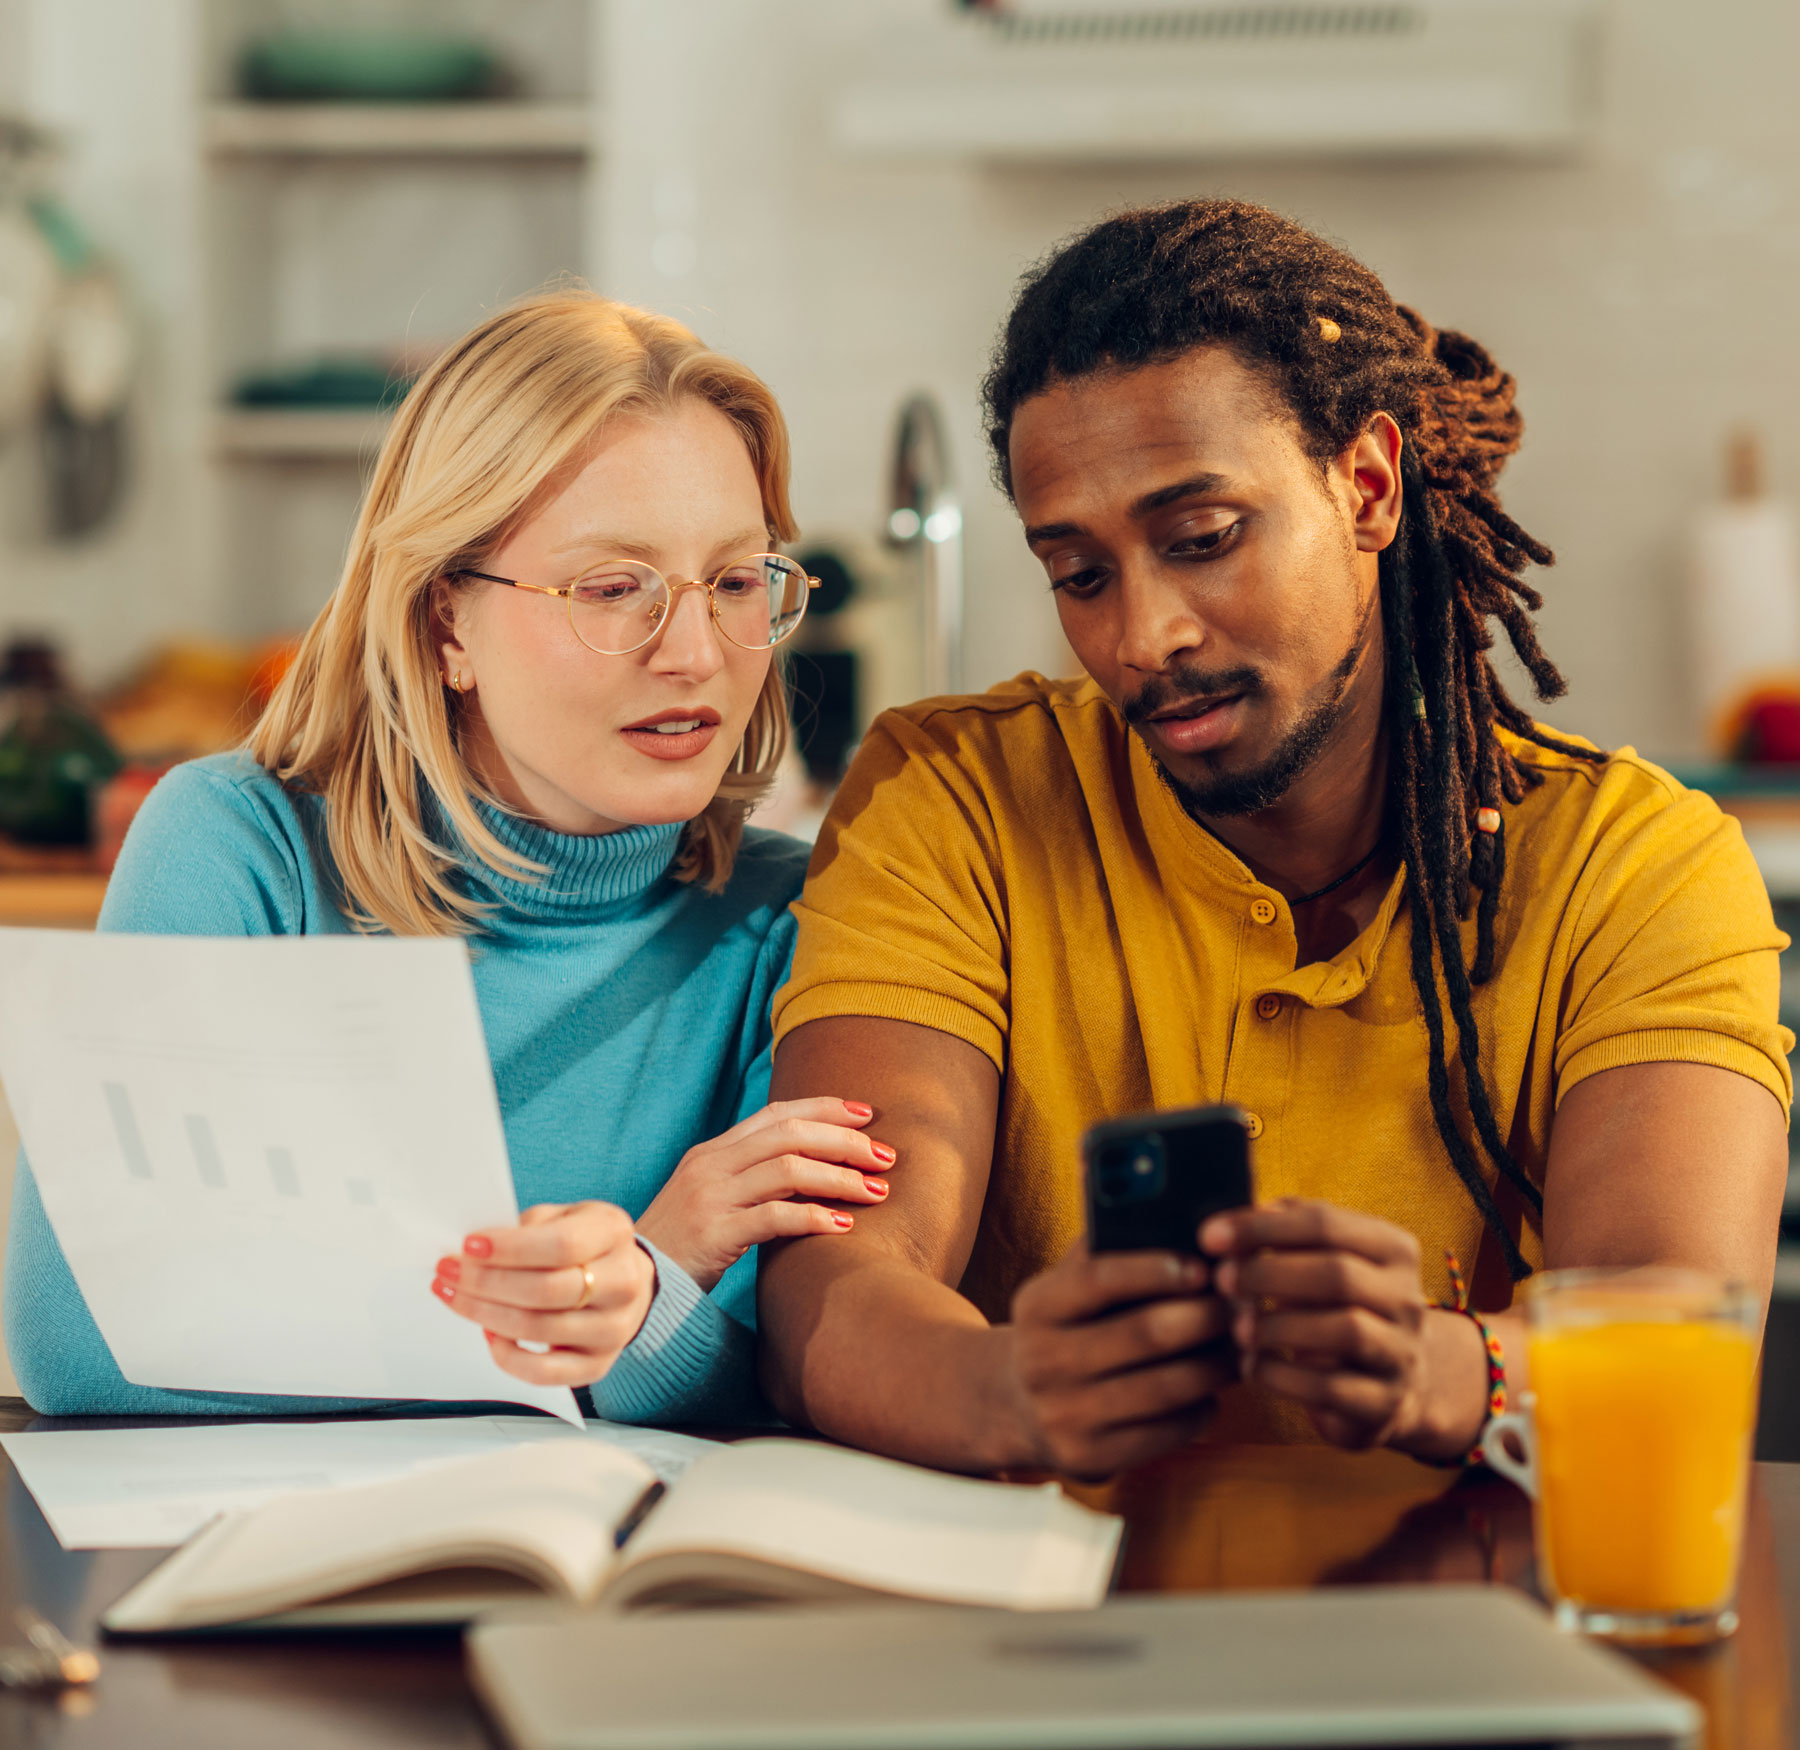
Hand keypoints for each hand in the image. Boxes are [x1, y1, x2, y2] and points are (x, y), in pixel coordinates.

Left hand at [432, 1201, 654, 1388]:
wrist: (625, 1278)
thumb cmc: (585, 1244)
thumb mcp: (563, 1216)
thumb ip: (527, 1228)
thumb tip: (475, 1251)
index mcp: (613, 1234)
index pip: (561, 1245)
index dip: (510, 1249)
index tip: (470, 1246)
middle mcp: (623, 1283)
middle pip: (546, 1290)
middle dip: (486, 1282)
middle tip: (450, 1272)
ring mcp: (613, 1328)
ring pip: (538, 1329)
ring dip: (484, 1314)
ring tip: (456, 1297)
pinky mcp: (597, 1364)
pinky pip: (543, 1373)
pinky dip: (506, 1355)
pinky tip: (489, 1332)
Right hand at [636, 1098, 894, 1290]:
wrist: (632, 1281)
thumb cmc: (681, 1244)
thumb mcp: (709, 1197)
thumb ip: (747, 1177)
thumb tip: (807, 1167)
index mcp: (712, 1151)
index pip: (776, 1114)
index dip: (824, 1108)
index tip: (866, 1114)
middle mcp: (711, 1165)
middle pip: (791, 1134)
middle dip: (845, 1142)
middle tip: (885, 1157)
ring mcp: (711, 1197)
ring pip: (789, 1170)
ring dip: (840, 1178)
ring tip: (876, 1192)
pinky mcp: (714, 1234)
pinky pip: (775, 1217)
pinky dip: (814, 1217)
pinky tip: (843, 1226)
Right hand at [1008, 1240, 1234, 1481]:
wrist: (1018, 1405)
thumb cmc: (1068, 1329)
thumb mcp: (1066, 1287)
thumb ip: (1106, 1249)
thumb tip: (1164, 1204)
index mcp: (1038, 1306)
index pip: (1099, 1279)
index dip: (1155, 1269)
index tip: (1203, 1265)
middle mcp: (1043, 1361)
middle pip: (1146, 1333)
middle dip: (1206, 1316)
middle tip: (1242, 1306)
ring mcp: (1065, 1414)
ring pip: (1167, 1386)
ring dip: (1217, 1363)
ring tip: (1240, 1345)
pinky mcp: (1090, 1458)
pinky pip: (1169, 1431)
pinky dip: (1202, 1407)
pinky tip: (1211, 1390)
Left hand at [1202, 1198, 1486, 1458]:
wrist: (1393, 1382)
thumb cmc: (1335, 1306)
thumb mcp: (1318, 1261)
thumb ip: (1280, 1234)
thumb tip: (1229, 1227)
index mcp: (1392, 1249)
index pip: (1325, 1222)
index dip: (1261, 1227)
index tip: (1209, 1237)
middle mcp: (1407, 1299)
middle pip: (1338, 1274)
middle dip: (1269, 1273)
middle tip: (1223, 1280)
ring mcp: (1402, 1353)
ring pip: (1346, 1330)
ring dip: (1278, 1327)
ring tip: (1239, 1329)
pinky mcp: (1385, 1403)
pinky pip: (1332, 1387)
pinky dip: (1281, 1375)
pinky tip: (1252, 1366)